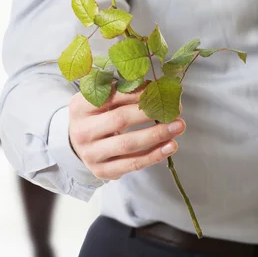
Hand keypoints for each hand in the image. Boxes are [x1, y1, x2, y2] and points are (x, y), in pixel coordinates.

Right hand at [69, 87, 185, 180]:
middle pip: (120, 119)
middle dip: (151, 113)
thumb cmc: (97, 116)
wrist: (78, 143)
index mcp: (80, 107)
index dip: (138, 92)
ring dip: (157, 135)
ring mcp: (90, 154)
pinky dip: (154, 155)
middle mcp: (82, 131)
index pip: (111, 96)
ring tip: (179, 126)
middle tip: (175, 109)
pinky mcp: (102, 171)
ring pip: (128, 144)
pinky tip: (171, 146)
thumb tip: (157, 86)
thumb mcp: (101, 99)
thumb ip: (122, 91)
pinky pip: (132, 164)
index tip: (160, 89)